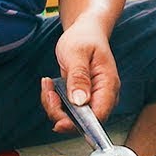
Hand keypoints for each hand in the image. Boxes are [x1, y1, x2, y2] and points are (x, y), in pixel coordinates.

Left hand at [41, 17, 117, 132]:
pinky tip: (49, 84)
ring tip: (47, 84)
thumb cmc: (85, 38)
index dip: (80, 124)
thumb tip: (80, 101)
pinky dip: (54, 102)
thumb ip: (79, 77)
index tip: (59, 122)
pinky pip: (66, 110)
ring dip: (54, 107)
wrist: (85, 31)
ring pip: (72, 118)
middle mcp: (103, 96)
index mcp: (108, 85)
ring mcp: (92, 98)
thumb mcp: (78, 53)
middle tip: (48, 93)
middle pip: (84, 122)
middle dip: (61, 113)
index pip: (99, 116)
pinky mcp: (81, 99)